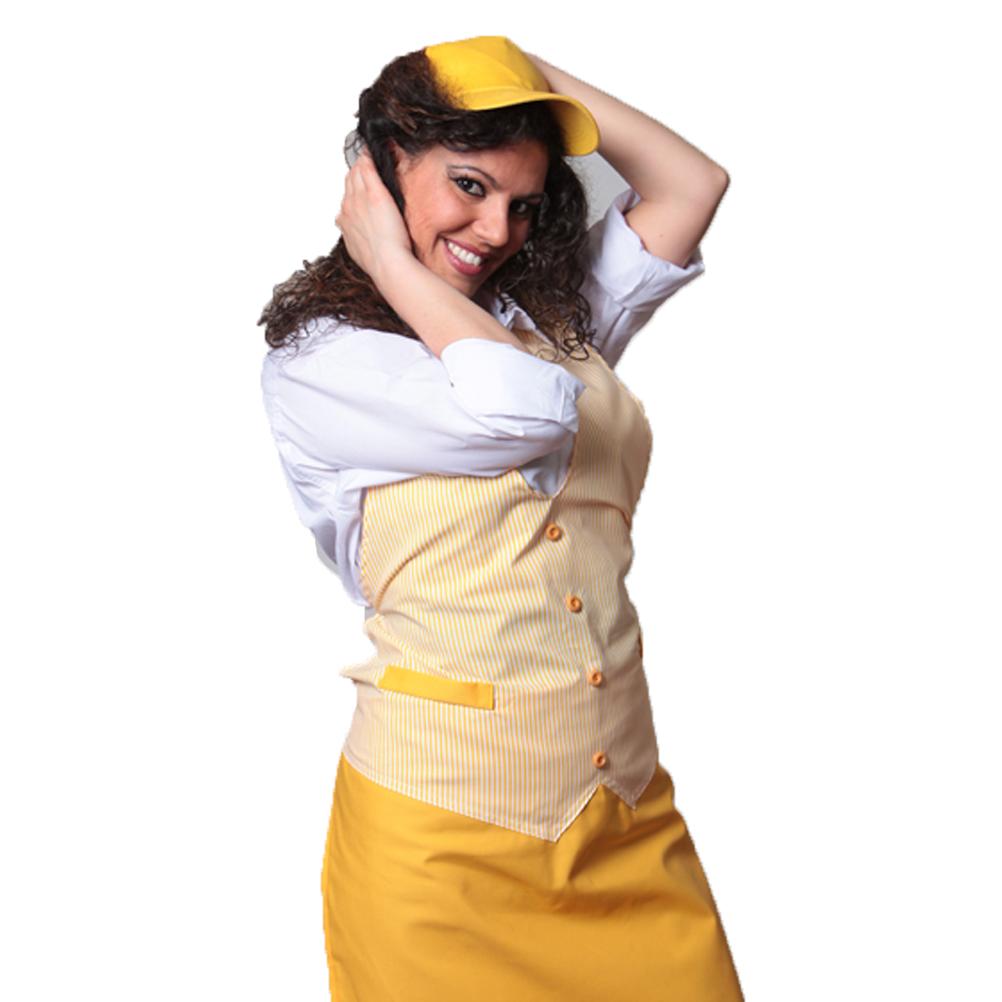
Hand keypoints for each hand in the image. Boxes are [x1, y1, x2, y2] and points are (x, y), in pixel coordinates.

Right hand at [335, 146, 413, 279]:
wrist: (387, 264)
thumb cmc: (378, 262)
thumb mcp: (359, 250)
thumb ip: (355, 237)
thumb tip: (354, 232)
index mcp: (344, 220)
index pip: (347, 195)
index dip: (355, 187)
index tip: (362, 184)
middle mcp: (347, 206)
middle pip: (349, 180)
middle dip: (358, 172)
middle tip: (369, 165)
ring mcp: (359, 199)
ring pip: (357, 172)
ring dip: (363, 163)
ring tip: (372, 155)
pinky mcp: (374, 194)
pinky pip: (368, 167)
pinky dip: (369, 157)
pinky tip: (373, 150)